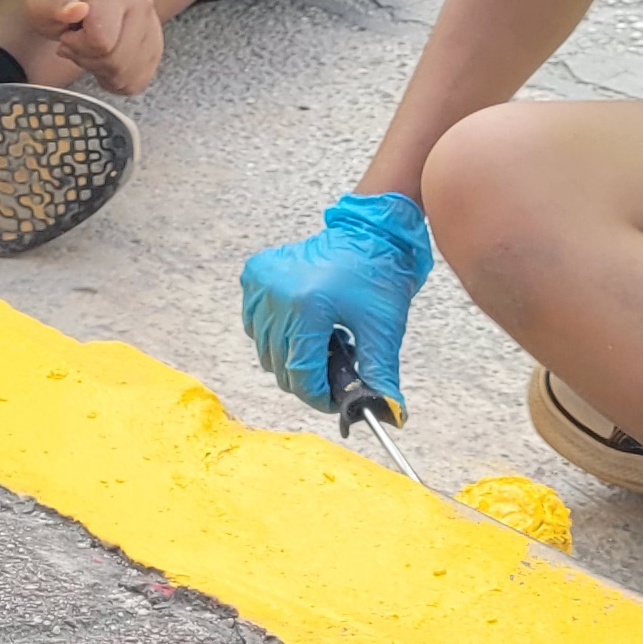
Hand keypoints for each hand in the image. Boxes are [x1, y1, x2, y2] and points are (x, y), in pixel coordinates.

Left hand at [31, 0, 160, 93]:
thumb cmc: (63, 2)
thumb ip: (53, 3)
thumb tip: (75, 10)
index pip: (101, 41)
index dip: (77, 46)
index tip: (69, 33)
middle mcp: (143, 8)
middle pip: (116, 62)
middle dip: (88, 60)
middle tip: (77, 42)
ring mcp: (153, 30)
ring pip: (127, 76)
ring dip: (101, 71)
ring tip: (91, 49)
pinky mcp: (155, 52)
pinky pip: (134, 83)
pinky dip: (114, 79)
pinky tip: (104, 59)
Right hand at [239, 191, 433, 415]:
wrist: (368, 231)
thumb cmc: (378, 274)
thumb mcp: (383, 328)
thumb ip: (380, 374)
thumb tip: (387, 412)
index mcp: (307, 307)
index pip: (301, 375)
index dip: (320, 396)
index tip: (336, 399)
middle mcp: (277, 294)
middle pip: (280, 366)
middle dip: (308, 377)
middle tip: (335, 368)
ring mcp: (262, 283)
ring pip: (264, 350)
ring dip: (290, 355)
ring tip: (323, 340)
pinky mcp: (255, 274)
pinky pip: (255, 324)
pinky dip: (274, 333)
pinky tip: (302, 324)